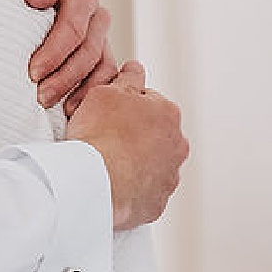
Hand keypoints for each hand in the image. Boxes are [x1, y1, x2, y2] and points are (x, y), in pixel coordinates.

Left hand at [17, 0, 117, 115]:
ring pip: (100, 68)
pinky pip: (105, 78)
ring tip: (54, 106)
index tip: (32, 72)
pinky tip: (71, 109)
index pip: (72, 28)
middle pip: (88, 52)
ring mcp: (102, 38)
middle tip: (39, 96)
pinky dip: (90, 95)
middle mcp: (98, 17)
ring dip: (78, 90)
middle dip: (63, 77)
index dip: (54, 53)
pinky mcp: (102, 56)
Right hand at [65, 60, 188, 229]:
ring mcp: (168, 176)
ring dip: (133, 163)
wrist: (95, 182)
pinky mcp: (157, 203)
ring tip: (105, 164)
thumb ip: (126, 79)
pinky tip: (110, 184)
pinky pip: (143, 192)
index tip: (106, 114)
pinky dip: (130, 188)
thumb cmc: (100, 136)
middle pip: (153, 135)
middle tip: (104, 138)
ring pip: (150, 164)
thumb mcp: (106, 92)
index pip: (148, 103)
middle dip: (133, 136)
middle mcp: (176, 145)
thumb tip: (135, 68)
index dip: (123, 107)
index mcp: (167, 114)